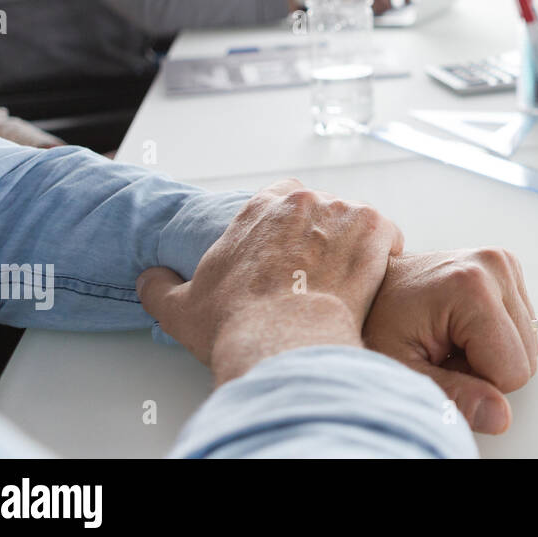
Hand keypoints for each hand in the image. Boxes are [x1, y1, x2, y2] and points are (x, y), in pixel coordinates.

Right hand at [137, 179, 403, 383]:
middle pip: (324, 210)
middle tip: (320, 276)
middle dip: (325, 238)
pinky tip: (371, 281)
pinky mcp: (374, 229)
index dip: (293, 226)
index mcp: (259, 207)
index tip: (294, 254)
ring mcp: (341, 211)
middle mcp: (302, 200)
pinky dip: (385, 254)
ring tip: (346, 283)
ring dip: (355, 247)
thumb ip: (160, 286)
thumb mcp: (180, 307)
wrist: (285, 339)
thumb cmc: (235, 323)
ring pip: (356, 223)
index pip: (284, 197)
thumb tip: (149, 278)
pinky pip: (388, 235)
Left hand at [363, 248, 537, 434]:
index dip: (475, 382)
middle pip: (525, 358)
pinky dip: (493, 335)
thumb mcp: (404, 371)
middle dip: (483, 367)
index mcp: (471, 285)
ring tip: (447, 336)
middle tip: (440, 351)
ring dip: (489, 352)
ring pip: (527, 344)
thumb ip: (454, 397)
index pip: (513, 370)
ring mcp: (503, 264)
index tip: (437, 361)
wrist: (367, 284)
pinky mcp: (507, 268)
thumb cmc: (376, 322)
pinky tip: (460, 325)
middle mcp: (494, 266)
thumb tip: (499, 416)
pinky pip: (522, 327)